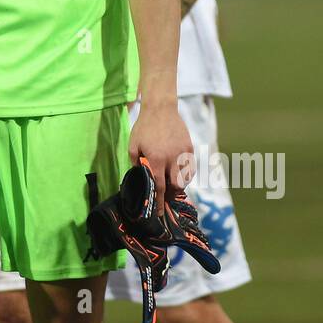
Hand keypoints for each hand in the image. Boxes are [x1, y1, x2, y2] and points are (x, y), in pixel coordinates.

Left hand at [128, 98, 193, 215]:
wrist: (161, 108)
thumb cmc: (143, 127)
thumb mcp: (133, 145)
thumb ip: (137, 164)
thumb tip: (141, 178)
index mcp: (156, 159)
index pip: (158, 187)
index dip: (158, 202)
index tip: (158, 213)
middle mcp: (171, 159)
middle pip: (175, 186)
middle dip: (169, 195)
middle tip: (164, 198)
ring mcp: (183, 153)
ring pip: (184, 179)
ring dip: (177, 185)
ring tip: (170, 185)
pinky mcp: (189, 148)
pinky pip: (190, 168)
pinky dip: (185, 175)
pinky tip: (178, 174)